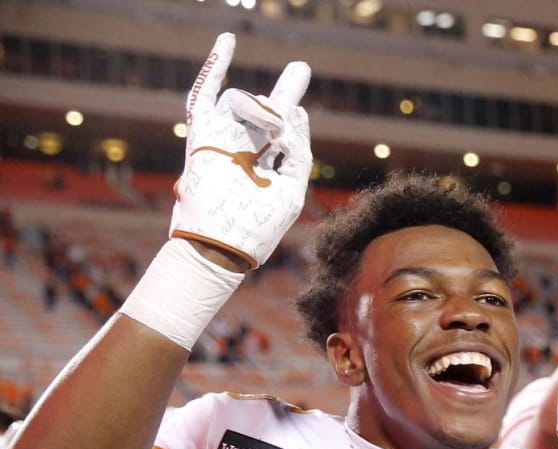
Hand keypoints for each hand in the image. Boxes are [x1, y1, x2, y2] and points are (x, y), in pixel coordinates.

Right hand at [171, 33, 311, 269]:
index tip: (299, 77)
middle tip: (301, 69)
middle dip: (286, 90)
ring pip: (243, 102)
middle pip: (266, 107)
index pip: (285, 124)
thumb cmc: (258, 227)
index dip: (293, 103)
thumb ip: (298, 152)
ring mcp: (224, 139)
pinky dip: (215, 66)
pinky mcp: (203, 137)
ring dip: (261, 105)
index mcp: (270, 159)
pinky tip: (229, 41)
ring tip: (273, 122)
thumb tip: (298, 113)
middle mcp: (247, 145)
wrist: (221, 245)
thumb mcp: (291, 189)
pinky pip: (203, 95)